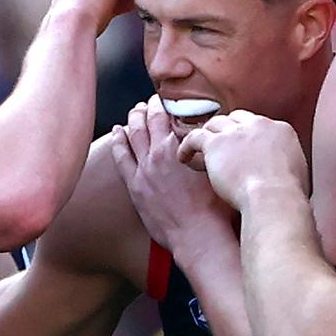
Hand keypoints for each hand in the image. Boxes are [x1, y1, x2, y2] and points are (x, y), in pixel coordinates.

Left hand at [110, 96, 233, 251]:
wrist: (200, 235)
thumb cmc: (216, 206)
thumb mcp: (218, 168)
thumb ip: (210, 148)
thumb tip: (210, 134)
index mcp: (182, 145)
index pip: (173, 115)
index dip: (170, 105)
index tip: (170, 101)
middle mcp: (161, 152)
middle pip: (151, 120)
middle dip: (151, 107)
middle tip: (152, 101)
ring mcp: (145, 168)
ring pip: (134, 134)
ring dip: (134, 118)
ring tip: (136, 110)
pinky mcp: (136, 186)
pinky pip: (121, 157)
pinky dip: (118, 141)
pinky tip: (117, 131)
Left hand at [178, 111, 307, 211]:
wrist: (273, 198)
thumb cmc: (287, 195)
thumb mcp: (297, 173)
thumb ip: (287, 164)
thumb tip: (284, 171)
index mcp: (280, 130)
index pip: (259, 125)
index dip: (248, 136)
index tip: (243, 147)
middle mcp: (258, 125)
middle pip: (236, 119)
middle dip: (228, 130)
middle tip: (220, 144)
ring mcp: (235, 132)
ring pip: (215, 124)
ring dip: (208, 136)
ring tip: (199, 148)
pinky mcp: (216, 143)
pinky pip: (195, 137)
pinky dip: (187, 146)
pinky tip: (183, 157)